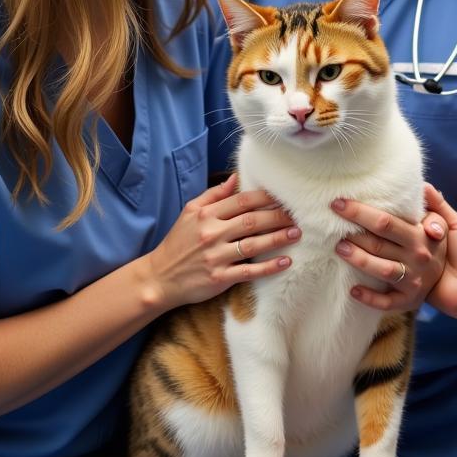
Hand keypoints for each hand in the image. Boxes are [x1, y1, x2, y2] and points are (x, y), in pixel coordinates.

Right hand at [143, 175, 298, 309]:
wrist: (159, 277)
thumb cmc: (178, 243)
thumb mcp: (190, 212)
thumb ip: (213, 195)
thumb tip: (234, 178)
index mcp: (206, 215)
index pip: (241, 201)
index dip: (264, 198)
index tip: (283, 197)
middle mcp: (212, 234)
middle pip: (251, 221)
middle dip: (277, 216)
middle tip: (296, 215)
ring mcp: (216, 257)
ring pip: (253, 244)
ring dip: (277, 238)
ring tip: (296, 233)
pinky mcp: (219, 278)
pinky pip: (249, 271)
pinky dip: (268, 267)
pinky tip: (285, 262)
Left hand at [331, 186, 447, 310]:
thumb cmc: (450, 248)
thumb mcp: (449, 223)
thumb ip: (435, 204)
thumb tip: (423, 185)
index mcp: (421, 237)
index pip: (386, 222)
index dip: (361, 212)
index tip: (340, 203)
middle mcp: (416, 258)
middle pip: (379, 243)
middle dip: (354, 233)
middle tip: (333, 224)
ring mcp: (412, 281)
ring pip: (381, 270)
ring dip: (359, 259)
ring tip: (339, 249)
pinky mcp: (409, 301)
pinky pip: (386, 303)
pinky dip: (369, 297)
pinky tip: (352, 290)